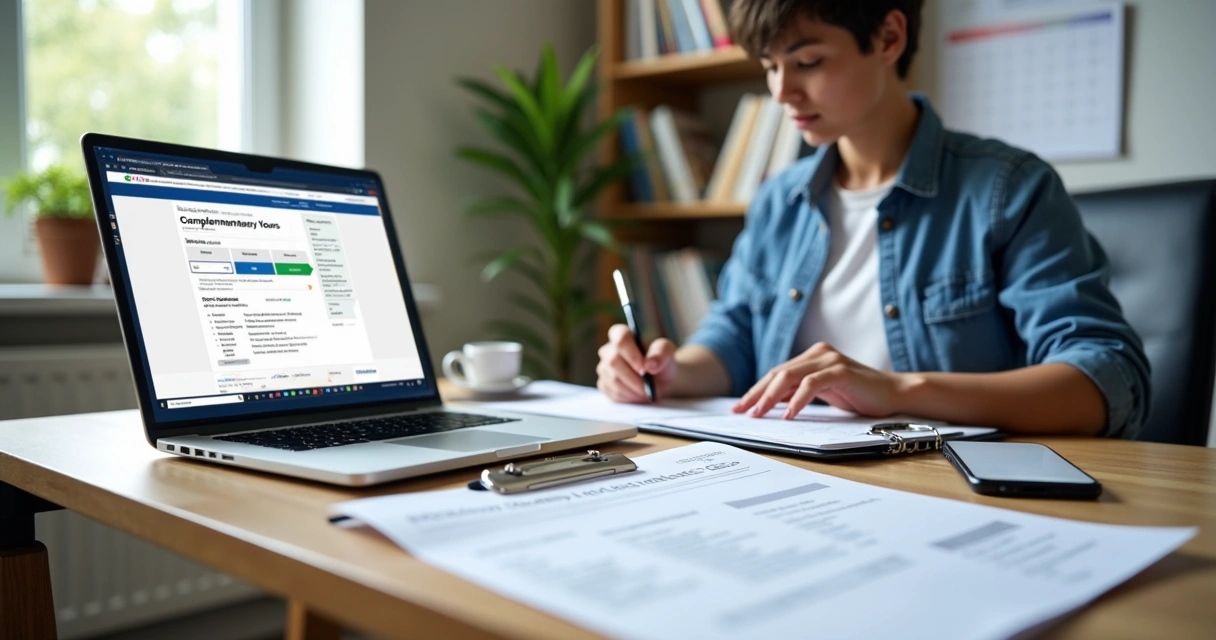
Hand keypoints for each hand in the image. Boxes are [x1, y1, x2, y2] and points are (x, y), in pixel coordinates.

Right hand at [596, 324, 676, 402]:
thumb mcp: (668, 353)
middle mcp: (608, 349)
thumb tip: (650, 365)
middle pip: (613, 362)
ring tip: (647, 392)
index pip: (620, 338)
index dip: (631, 354)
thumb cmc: (661, 360)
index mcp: (621, 334)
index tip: (644, 368)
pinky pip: (612, 392)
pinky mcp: (604, 384)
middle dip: (633, 378)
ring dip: (633, 389)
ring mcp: (604, 367)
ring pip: (613, 380)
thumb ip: (661, 354)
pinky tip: (638, 394)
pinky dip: (629, 397)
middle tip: (648, 387)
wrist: (659, 378)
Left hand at [732, 342, 909, 418]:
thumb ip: (800, 392)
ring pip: (789, 377)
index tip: (740, 407)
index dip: (757, 390)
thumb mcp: (824, 393)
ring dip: (770, 397)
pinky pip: (810, 384)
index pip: (777, 374)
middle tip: (742, 411)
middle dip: (757, 394)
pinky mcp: (840, 370)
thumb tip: (770, 403)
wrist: (894, 394)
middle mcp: (818, 353)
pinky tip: (788, 415)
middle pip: (778, 374)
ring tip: (758, 414)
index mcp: (812, 357)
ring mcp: (829, 360)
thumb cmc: (859, 396)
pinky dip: (796, 400)